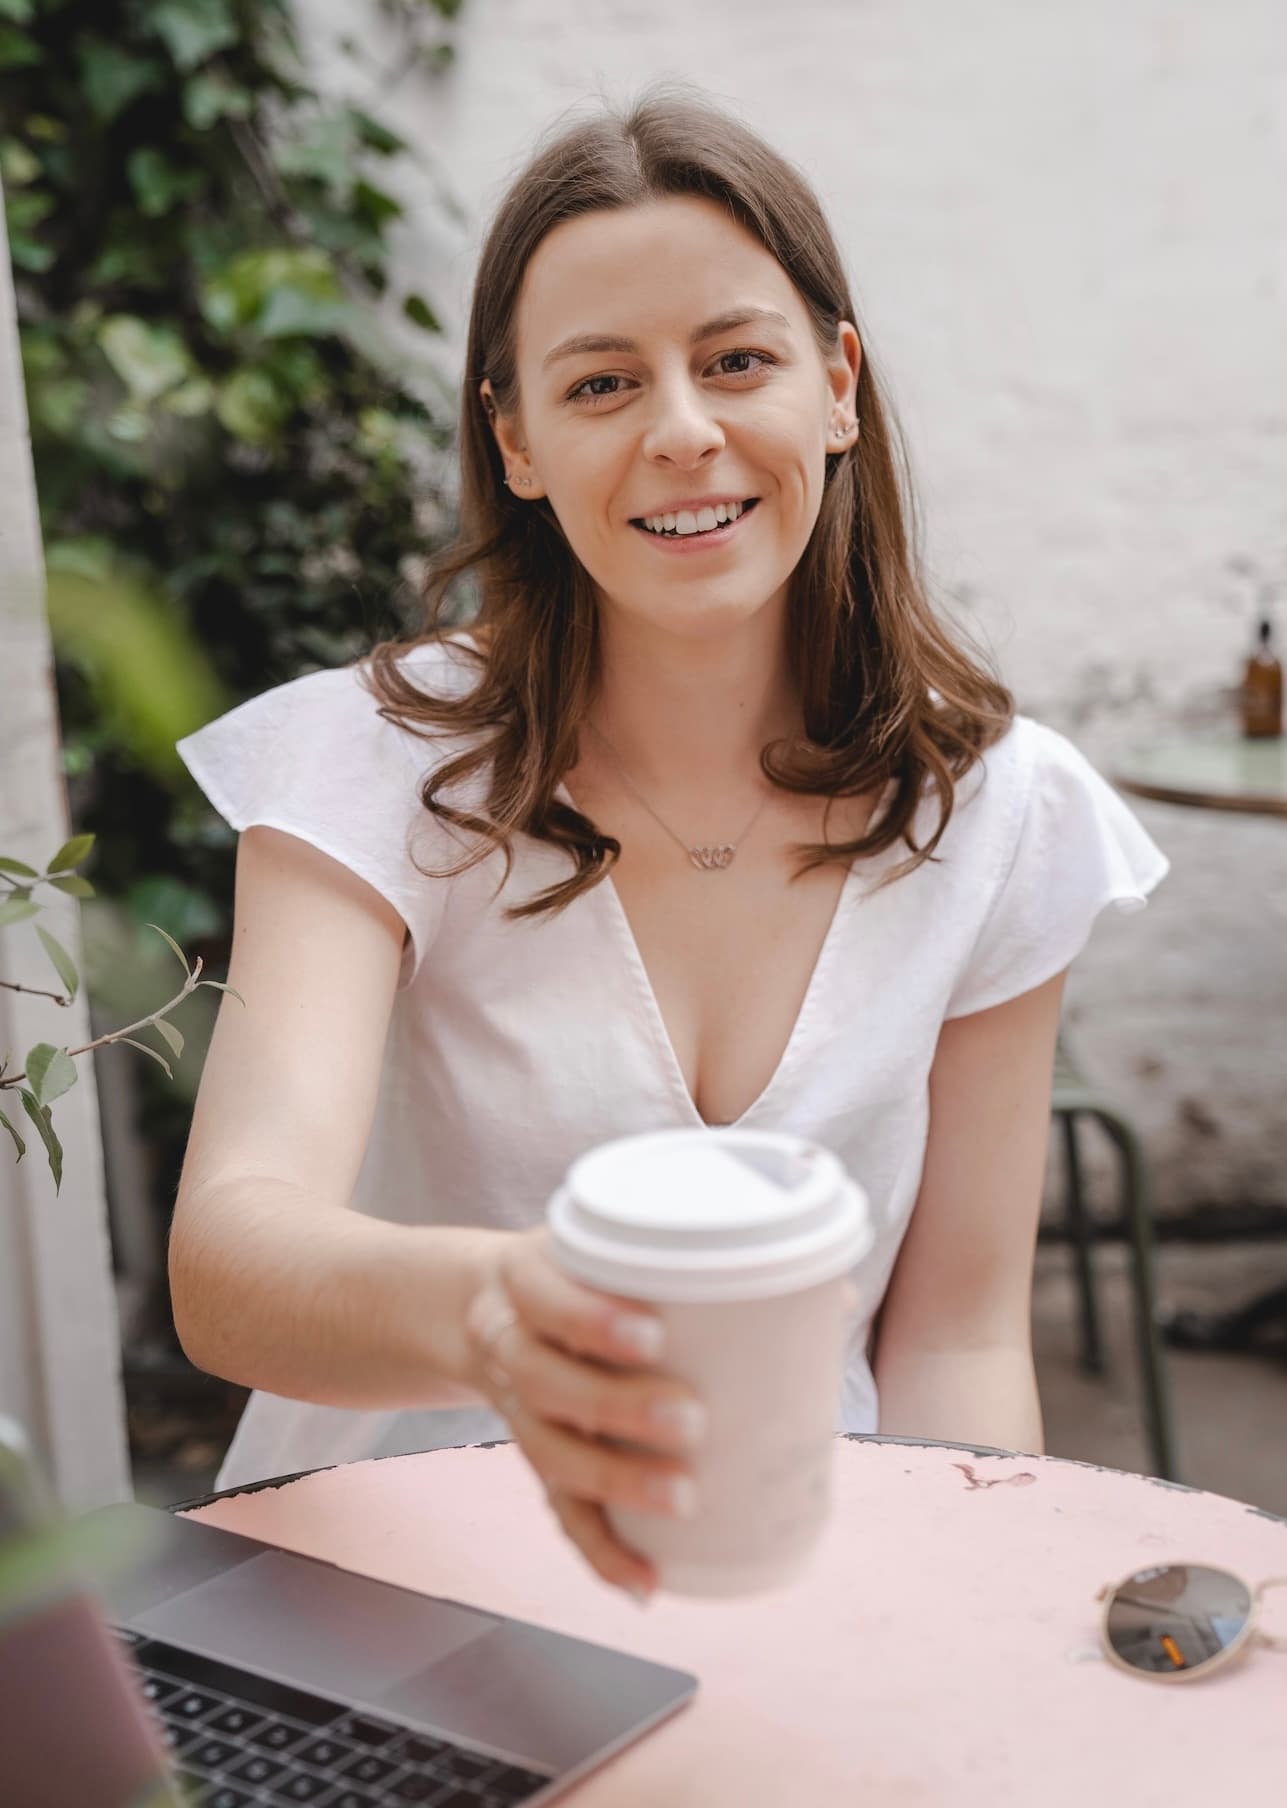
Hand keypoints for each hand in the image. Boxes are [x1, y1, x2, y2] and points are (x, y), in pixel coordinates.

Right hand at [464, 1228, 705, 1600]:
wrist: (484, 1304)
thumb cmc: (575, 1273)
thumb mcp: (606, 1246)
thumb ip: (698, 1263)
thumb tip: (832, 1293)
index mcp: (527, 1279)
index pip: (545, 1297)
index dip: (590, 1319)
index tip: (654, 1333)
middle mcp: (510, 1343)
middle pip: (546, 1382)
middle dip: (616, 1404)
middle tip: (691, 1417)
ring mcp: (518, 1408)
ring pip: (548, 1452)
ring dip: (615, 1482)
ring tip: (684, 1499)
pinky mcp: (536, 1457)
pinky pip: (558, 1511)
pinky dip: (599, 1551)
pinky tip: (645, 1582)